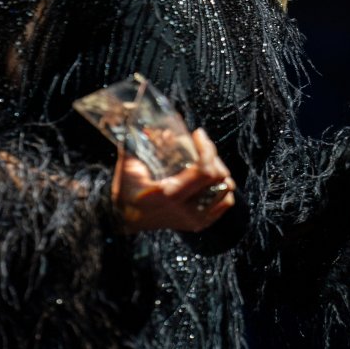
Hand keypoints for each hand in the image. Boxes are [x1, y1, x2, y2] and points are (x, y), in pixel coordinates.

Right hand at [111, 128, 236, 232]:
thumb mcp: (129, 164)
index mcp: (169, 194)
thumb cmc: (125, 190)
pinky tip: (212, 179)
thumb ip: (140, 142)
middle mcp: (185, 210)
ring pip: (225, 189)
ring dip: (219, 170)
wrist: (123, 218)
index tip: (198, 134)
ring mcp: (194, 219)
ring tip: (207, 160)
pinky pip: (225, 203)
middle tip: (201, 145)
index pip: (205, 171)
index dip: (207, 149)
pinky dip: (223, 188)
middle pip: (218, 177)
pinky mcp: (198, 223)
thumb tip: (156, 125)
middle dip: (212, 155)